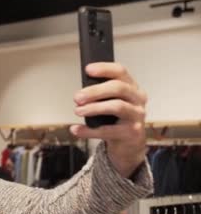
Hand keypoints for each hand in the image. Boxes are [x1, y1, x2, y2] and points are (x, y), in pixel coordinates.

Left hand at [70, 62, 147, 177]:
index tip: (87, 70)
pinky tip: (76, 129)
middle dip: (95, 91)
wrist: (129, 144)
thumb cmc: (116, 119)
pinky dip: (90, 130)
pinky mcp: (132, 132)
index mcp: (131, 87)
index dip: (104, 69)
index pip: (120, 72)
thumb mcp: (110, 103)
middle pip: (118, 88)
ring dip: (94, 108)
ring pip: (116, 106)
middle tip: (77, 97)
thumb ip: (100, 95)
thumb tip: (80, 93)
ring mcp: (137, 116)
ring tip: (77, 111)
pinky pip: (108, 130)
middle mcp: (138, 99)